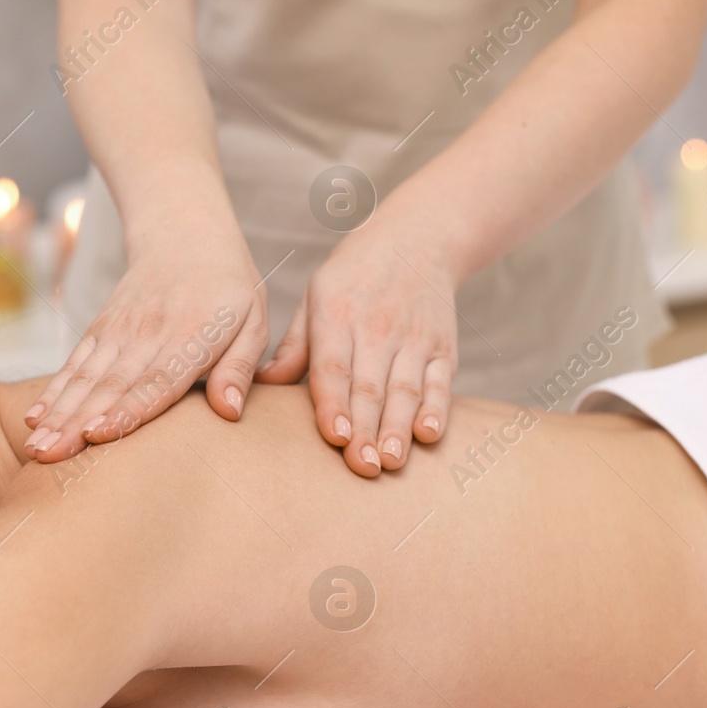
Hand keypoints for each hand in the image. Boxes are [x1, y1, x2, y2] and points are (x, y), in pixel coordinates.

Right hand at [22, 238, 269, 461]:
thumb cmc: (228, 289)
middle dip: (77, 424)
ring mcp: (120, 331)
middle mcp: (150, 334)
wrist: (186, 236)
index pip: (157, 379)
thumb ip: (240, 368)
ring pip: (86, 378)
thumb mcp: (253, 321)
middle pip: (110, 386)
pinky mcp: (102, 328)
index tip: (100, 435)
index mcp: (192, 336)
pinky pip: (75, 363)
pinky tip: (34, 418)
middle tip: (49, 458)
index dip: (128, 409)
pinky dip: (53, 391)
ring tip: (36, 449)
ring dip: (59, 415)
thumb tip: (229, 413)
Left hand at [256, 227, 458, 477]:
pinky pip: (440, 382)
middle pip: (371, 387)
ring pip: (406, 390)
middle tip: (362, 467)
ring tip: (391, 461)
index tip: (335, 438)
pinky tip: (428, 435)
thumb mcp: (315, 296)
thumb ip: (294, 345)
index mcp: (338, 315)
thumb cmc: (353, 277)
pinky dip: (437, 409)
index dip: (335, 404)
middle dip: (366, 430)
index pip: (334, 367)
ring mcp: (414, 339)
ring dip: (398, 428)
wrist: (418, 240)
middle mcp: (378, 328)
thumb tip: (263, 384)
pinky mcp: (443, 347)